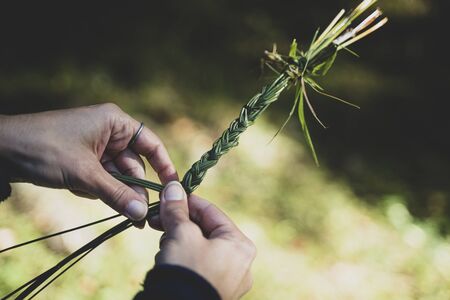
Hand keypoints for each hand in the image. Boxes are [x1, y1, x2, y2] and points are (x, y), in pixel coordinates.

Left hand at [0, 103, 177, 220]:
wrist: (0, 151)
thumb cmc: (44, 149)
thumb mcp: (84, 173)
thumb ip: (116, 194)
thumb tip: (143, 215)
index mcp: (115, 122)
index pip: (151, 144)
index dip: (164, 166)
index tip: (173, 188)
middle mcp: (109, 132)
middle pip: (134, 165)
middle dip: (134, 189)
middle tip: (141, 217)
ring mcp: (96, 147)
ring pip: (118, 175)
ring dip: (114, 192)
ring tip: (113, 208)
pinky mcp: (84, 160)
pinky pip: (102, 179)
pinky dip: (97, 189)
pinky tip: (80, 190)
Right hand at [150, 181, 255, 299]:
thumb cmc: (186, 269)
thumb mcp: (181, 234)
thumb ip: (177, 209)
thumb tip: (173, 187)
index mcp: (240, 244)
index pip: (212, 212)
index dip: (187, 201)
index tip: (167, 196)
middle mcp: (241, 263)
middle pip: (205, 230)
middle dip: (179, 224)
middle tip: (157, 219)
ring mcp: (229, 280)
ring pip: (199, 248)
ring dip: (178, 241)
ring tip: (163, 245)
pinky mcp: (215, 291)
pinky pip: (198, 266)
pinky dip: (182, 259)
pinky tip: (167, 260)